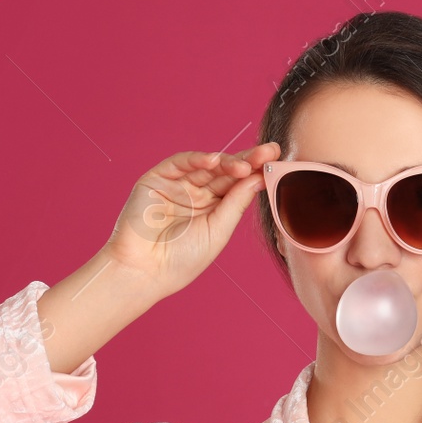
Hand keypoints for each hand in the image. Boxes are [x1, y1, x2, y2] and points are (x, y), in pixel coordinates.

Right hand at [103, 142, 280, 299]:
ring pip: (206, 166)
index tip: (277, 161)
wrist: (144, 271)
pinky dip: (197, 159)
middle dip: (247, 161)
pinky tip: (215, 161)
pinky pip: (179, 163)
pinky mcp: (156, 179)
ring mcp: (176, 185)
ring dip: (227, 162)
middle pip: (225, 172)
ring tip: (245, 165)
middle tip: (270, 150)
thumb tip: (258, 178)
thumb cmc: (181, 260)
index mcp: (212, 209)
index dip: (256, 173)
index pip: (237, 185)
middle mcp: (195, 194)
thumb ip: (235, 203)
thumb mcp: (218, 231)